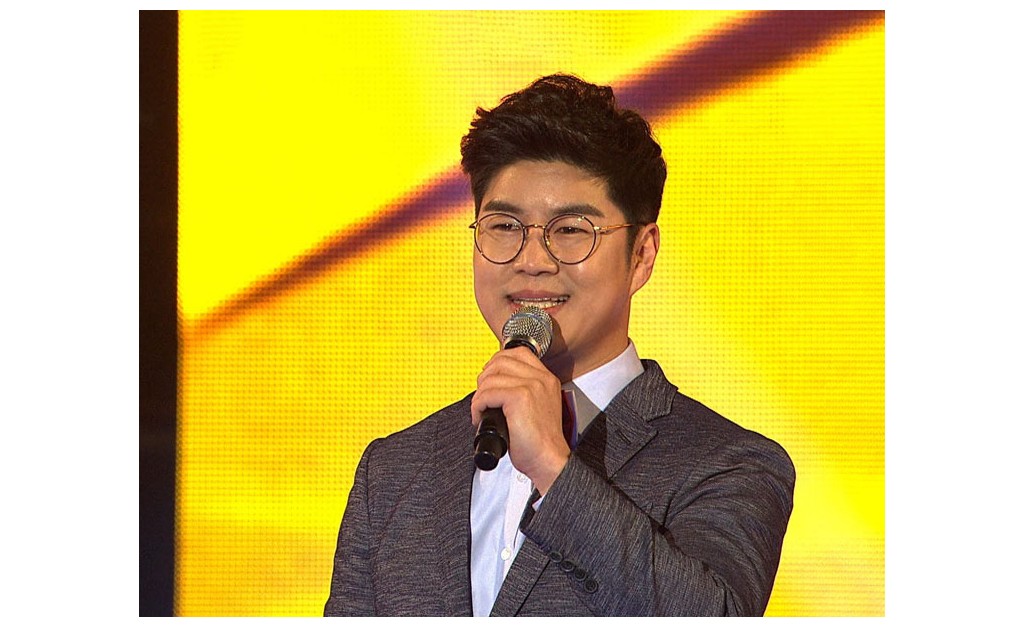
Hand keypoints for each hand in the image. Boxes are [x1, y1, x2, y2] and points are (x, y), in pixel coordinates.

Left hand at [471, 346, 569, 493]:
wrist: (549, 460)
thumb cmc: (539, 441)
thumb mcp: (537, 407)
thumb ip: (523, 390)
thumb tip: (496, 382)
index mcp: (546, 378)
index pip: (518, 353)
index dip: (497, 362)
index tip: (489, 379)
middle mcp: (541, 378)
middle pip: (501, 361)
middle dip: (484, 378)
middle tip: (482, 397)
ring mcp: (532, 386)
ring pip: (491, 378)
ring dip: (479, 395)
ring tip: (481, 411)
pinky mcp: (520, 397)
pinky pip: (487, 393)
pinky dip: (478, 406)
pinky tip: (481, 417)